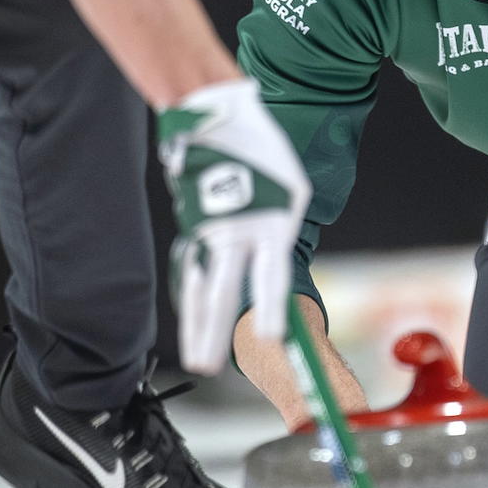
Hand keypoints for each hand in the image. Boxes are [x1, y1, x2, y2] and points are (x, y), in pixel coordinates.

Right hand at [159, 78, 308, 374]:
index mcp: (269, 222)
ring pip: (203, 287)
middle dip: (214, 332)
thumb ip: (284, 229)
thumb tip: (274, 267)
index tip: (272, 337)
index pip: (270, 273)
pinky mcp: (195, 227)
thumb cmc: (263, 151)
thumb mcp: (292, 188)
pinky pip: (195, 270)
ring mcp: (210, 232)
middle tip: (207, 368)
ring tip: (198, 361)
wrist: (218, 118)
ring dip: (199, 327)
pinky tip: (194, 325)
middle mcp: (236, 233)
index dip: (271, 306)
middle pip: (224, 290)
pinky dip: (194, 298)